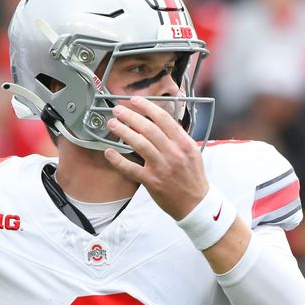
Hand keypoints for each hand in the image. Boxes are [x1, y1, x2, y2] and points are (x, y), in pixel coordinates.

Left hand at [103, 96, 208, 219]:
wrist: (195, 203)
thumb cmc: (192, 176)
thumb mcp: (192, 151)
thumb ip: (178, 136)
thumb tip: (163, 120)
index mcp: (183, 143)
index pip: (163, 119)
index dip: (147, 107)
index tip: (134, 100)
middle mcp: (173, 153)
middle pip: (149, 128)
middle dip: (130, 116)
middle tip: (117, 110)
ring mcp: (162, 167)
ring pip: (139, 144)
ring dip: (123, 132)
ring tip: (112, 124)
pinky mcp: (152, 181)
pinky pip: (131, 169)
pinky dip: (118, 160)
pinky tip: (109, 152)